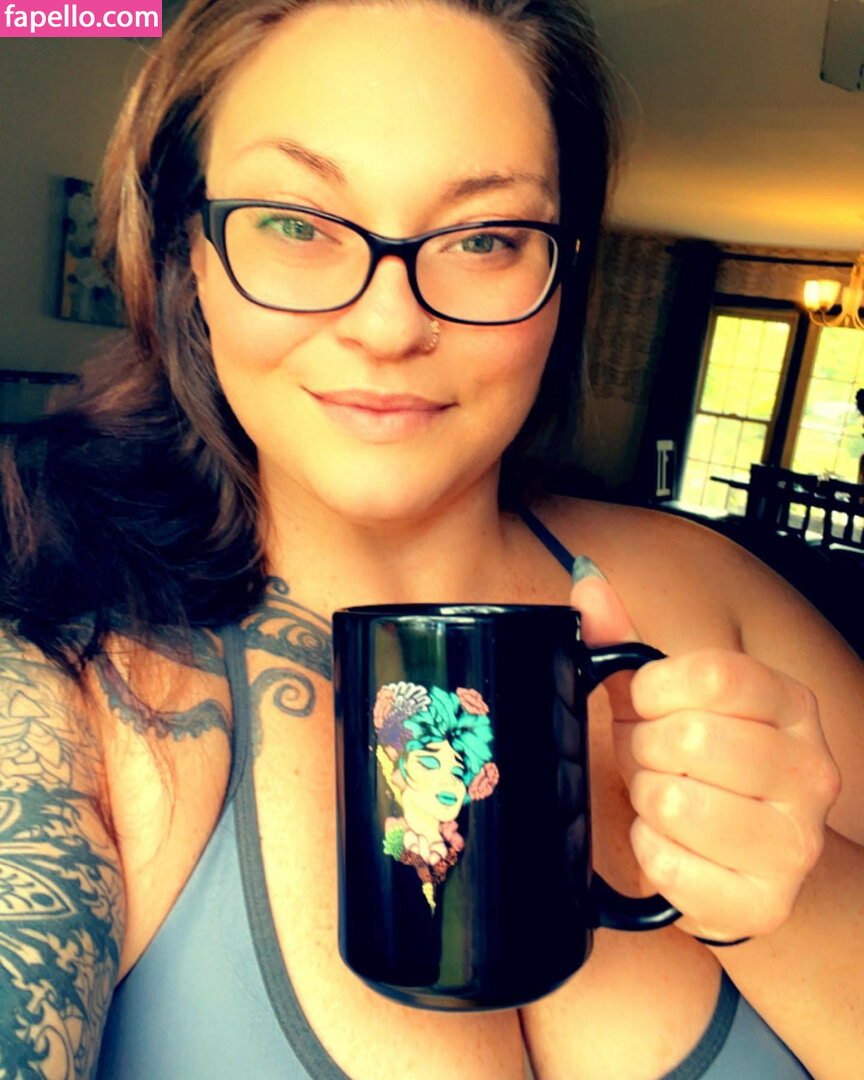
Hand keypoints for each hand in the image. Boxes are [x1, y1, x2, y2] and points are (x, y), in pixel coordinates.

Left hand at [571, 568, 840, 942]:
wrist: (743, 866)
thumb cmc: (697, 769)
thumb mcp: (660, 700)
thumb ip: (620, 639)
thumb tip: (586, 578)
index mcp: (789, 704)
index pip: (711, 674)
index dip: (655, 690)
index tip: (647, 706)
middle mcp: (810, 769)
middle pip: (691, 738)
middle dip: (648, 752)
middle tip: (658, 764)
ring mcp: (795, 841)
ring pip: (676, 802)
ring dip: (649, 804)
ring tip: (667, 804)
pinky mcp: (766, 902)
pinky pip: (669, 866)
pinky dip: (652, 854)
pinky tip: (673, 847)